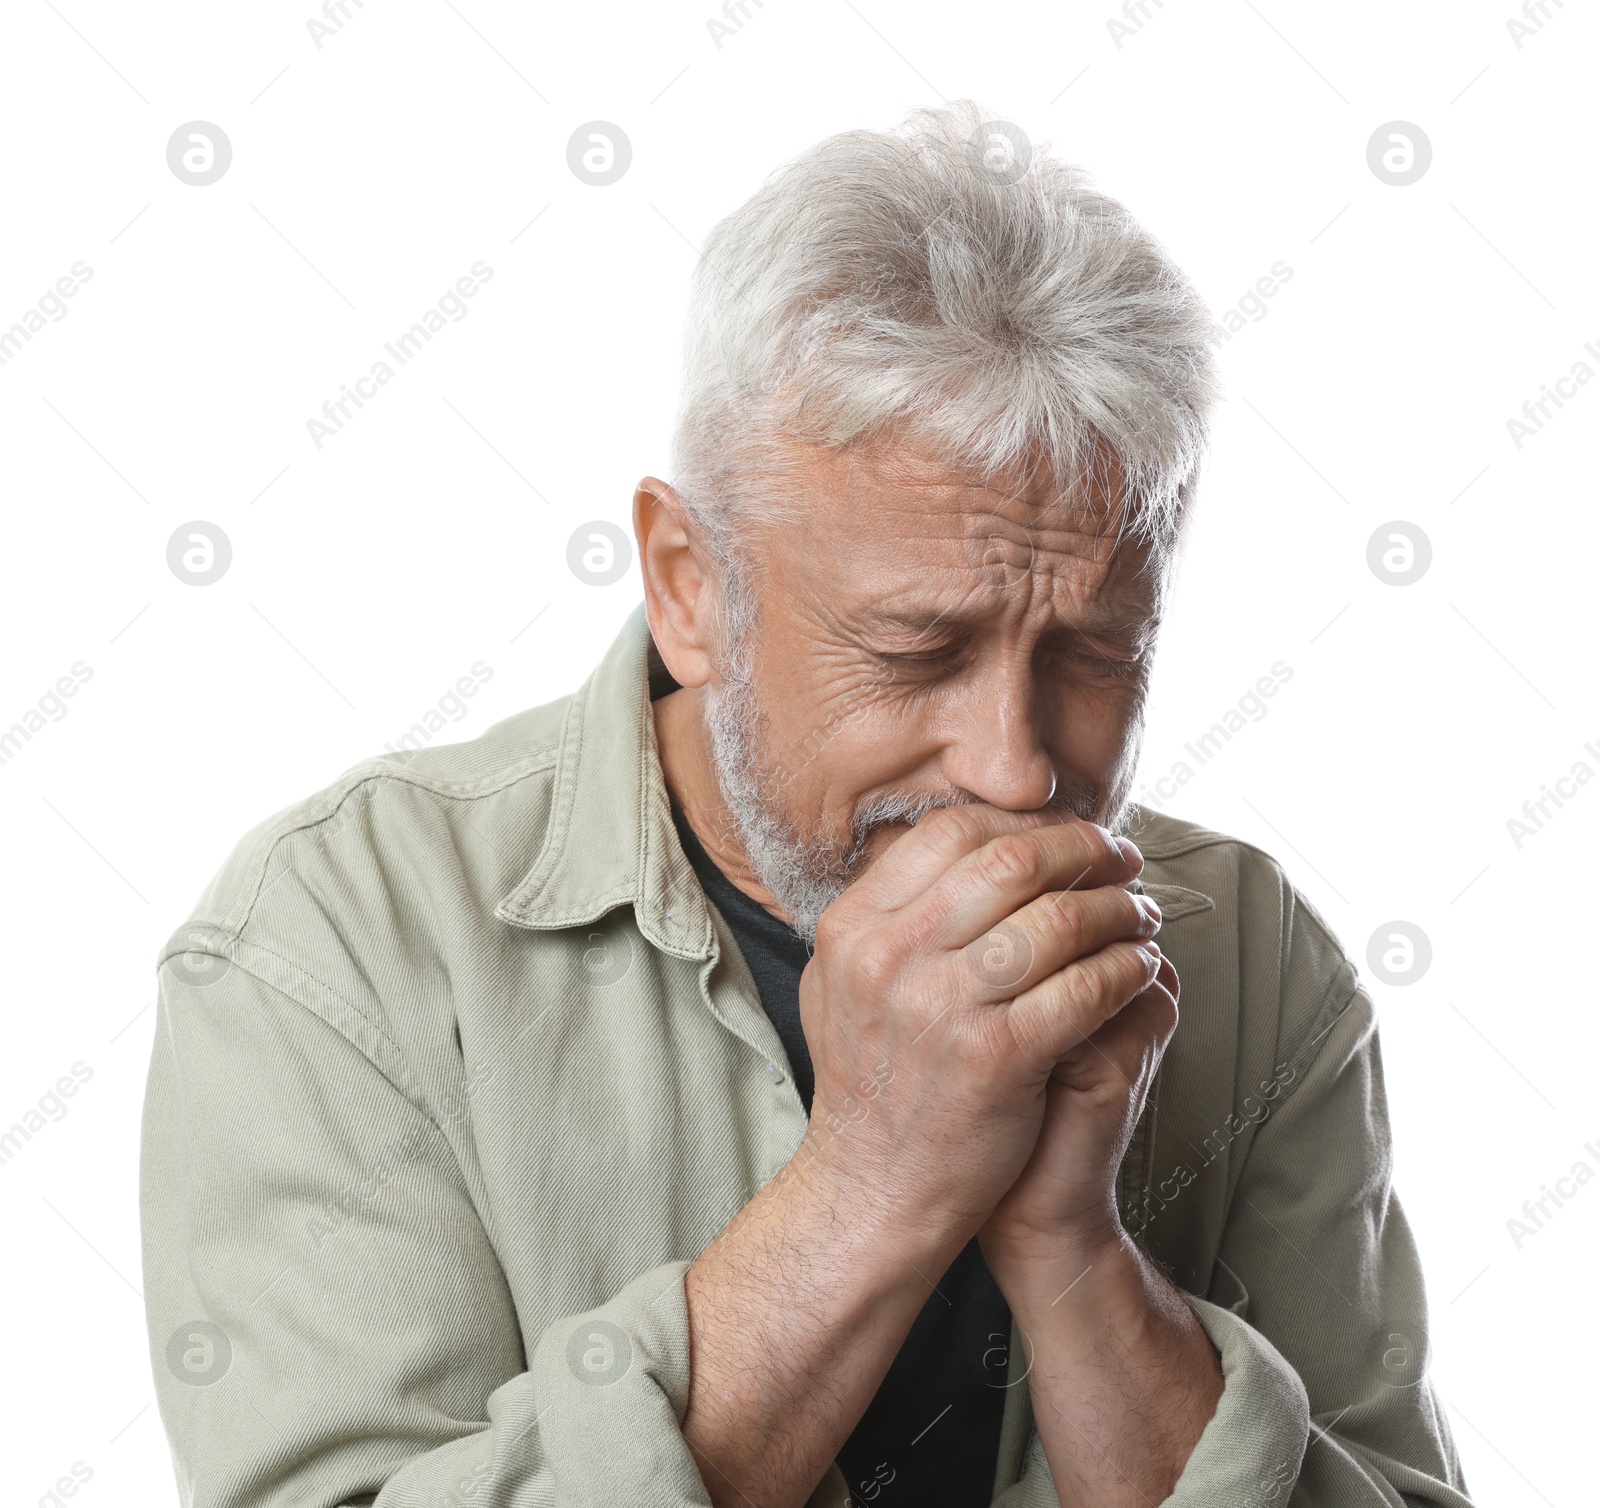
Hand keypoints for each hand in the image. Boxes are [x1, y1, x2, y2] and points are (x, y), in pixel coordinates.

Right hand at [792, 804, 1162, 1257]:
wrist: (872, 1190)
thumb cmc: (870, 1082)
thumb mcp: (841, 981)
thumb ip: (888, 913)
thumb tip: (962, 846)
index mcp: (855, 926)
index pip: (952, 831)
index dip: (1023, 821)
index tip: (1064, 835)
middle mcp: (892, 956)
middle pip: (1011, 858)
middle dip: (1084, 849)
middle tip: (1122, 859)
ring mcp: (943, 1007)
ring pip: (1060, 918)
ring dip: (1118, 908)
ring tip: (1140, 914)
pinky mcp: (999, 1060)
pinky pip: (1087, 987)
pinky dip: (1126, 967)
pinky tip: (1140, 966)